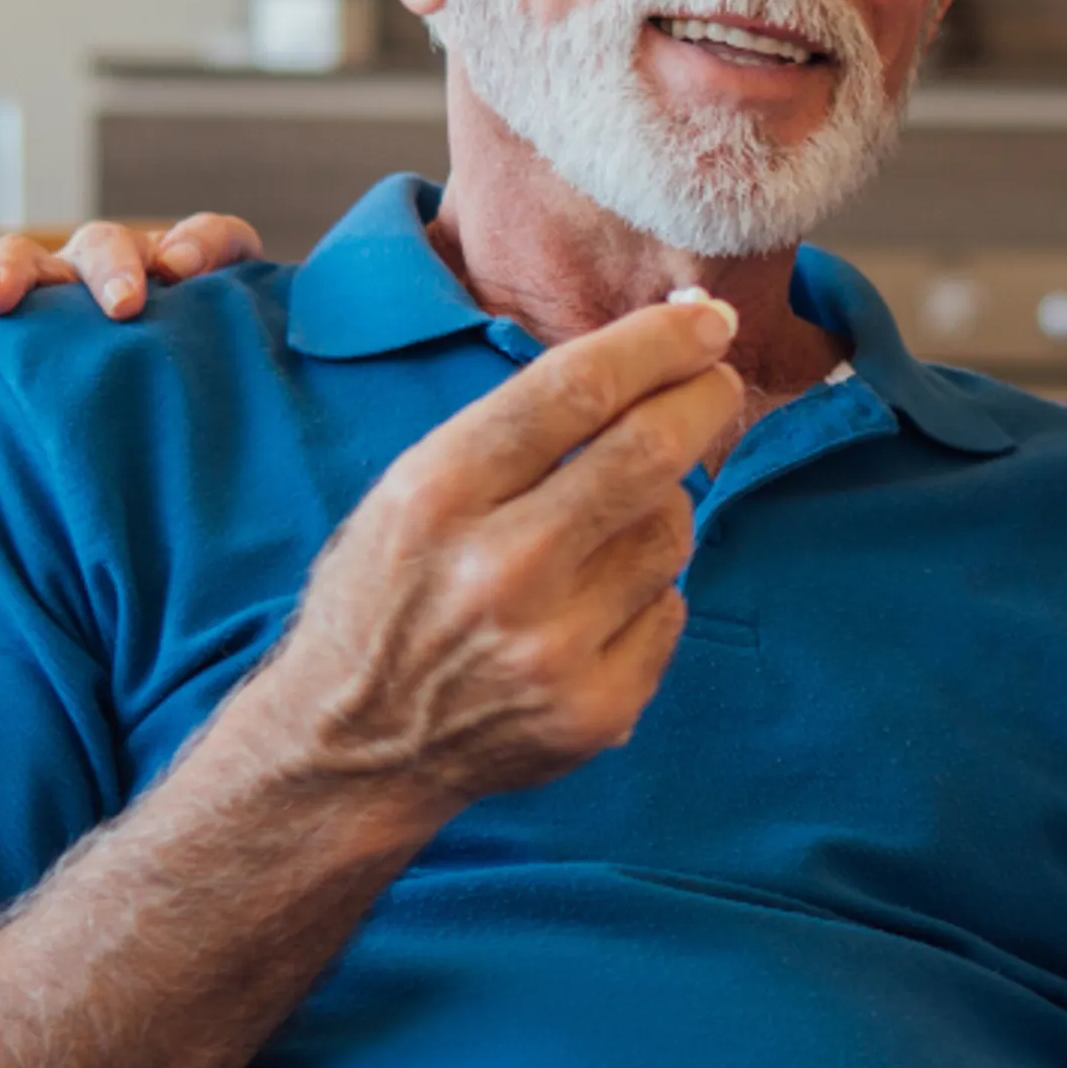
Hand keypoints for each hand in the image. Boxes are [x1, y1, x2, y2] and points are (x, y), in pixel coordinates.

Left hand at [0, 213, 264, 420]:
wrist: (205, 413)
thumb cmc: (107, 413)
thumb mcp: (37, 416)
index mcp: (27, 318)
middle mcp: (72, 285)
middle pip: (29, 257)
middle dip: (10, 273)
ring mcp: (140, 269)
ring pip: (110, 241)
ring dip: (112, 266)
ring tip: (126, 305)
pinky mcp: (212, 265)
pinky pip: (211, 235)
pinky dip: (200, 242)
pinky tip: (188, 271)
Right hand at [203, 295, 746, 832]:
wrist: (348, 749)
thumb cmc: (384, 598)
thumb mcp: (410, 492)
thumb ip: (515, 433)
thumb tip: (644, 358)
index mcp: (438, 495)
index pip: (575, 390)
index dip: (658, 343)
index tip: (706, 318)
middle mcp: (500, 570)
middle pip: (648, 453)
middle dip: (702, 398)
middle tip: (719, 379)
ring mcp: (554, 649)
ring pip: (671, 532)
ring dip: (665, 504)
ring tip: (616, 516)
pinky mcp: (596, 710)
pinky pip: (669, 609)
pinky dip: (650, 589)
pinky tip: (598, 600)